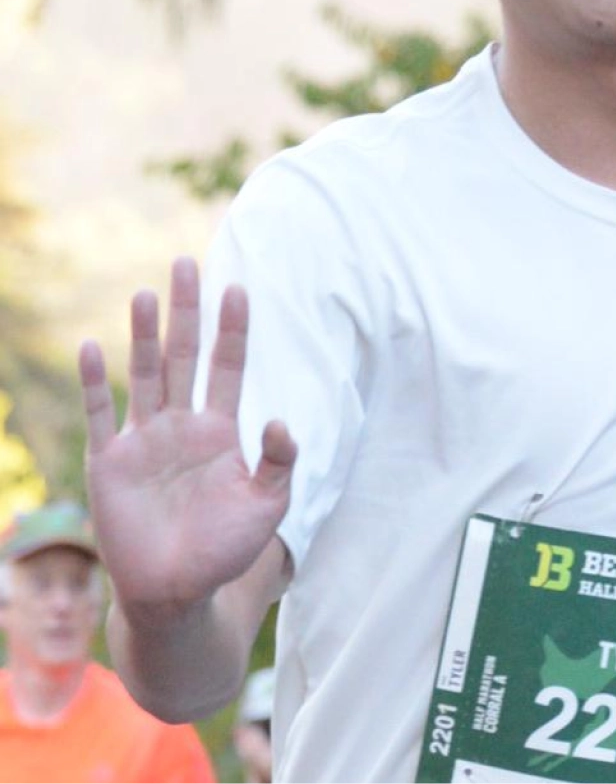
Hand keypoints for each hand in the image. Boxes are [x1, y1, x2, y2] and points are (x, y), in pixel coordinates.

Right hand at [80, 257, 296, 620]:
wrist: (177, 594)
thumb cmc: (225, 550)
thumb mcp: (268, 506)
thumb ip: (280, 463)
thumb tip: (280, 421)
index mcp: (220, 430)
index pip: (227, 366)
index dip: (233, 329)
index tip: (238, 288)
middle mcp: (181, 425)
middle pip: (183, 355)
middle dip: (187, 312)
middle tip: (187, 263)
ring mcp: (144, 441)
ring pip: (145, 374)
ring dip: (145, 335)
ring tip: (147, 294)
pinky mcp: (110, 464)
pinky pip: (101, 414)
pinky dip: (95, 382)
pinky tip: (93, 346)